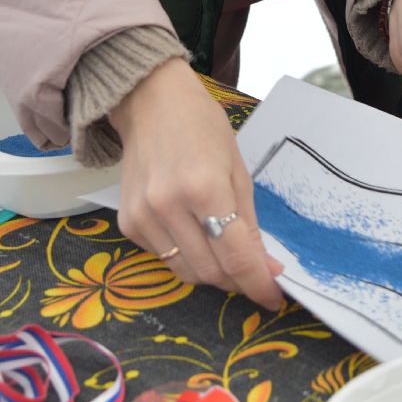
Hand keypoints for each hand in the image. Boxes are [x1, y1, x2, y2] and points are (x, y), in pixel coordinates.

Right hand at [109, 59, 284, 309]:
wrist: (150, 103)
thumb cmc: (202, 128)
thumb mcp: (238, 170)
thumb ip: (249, 224)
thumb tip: (267, 269)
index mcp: (204, 188)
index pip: (235, 256)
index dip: (258, 283)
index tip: (274, 297)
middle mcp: (168, 206)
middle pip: (211, 272)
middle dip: (237, 279)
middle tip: (253, 271)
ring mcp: (143, 217)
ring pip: (185, 273)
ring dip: (212, 272)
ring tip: (223, 251)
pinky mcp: (127, 224)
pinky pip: (163, 258)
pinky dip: (184, 255)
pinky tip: (191, 230)